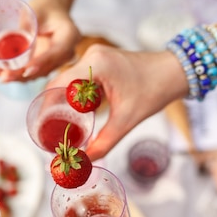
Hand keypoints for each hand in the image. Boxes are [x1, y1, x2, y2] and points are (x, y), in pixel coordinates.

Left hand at [0, 0, 80, 82]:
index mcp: (69, 35)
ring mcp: (57, 61)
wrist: (51, 9)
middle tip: (4, 77)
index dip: (41, 63)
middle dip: (24, 74)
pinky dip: (18, 74)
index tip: (26, 71)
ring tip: (0, 76)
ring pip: (38, 73)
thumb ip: (26, 27)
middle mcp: (67, 51)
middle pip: (46, 67)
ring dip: (19, 77)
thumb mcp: (35, 10)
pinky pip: (34, 72)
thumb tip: (10, 46)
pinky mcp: (47, 65)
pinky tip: (0, 73)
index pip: (57, 52)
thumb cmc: (44, 7)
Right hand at [46, 44, 186, 159]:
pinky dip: (75, 94)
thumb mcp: (127, 119)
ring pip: (69, 80)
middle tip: (48, 128)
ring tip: (58, 123)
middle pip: (60, 82)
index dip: (46, 105)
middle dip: (53, 105)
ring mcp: (95, 55)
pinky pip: (79, 77)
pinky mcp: (101, 60)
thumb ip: (105, 142)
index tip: (40, 124)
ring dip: (64, 100)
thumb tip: (86, 160)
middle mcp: (91, 55)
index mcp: (95, 64)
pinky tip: (75, 111)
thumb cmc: (155, 90)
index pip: (58, 83)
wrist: (176, 71)